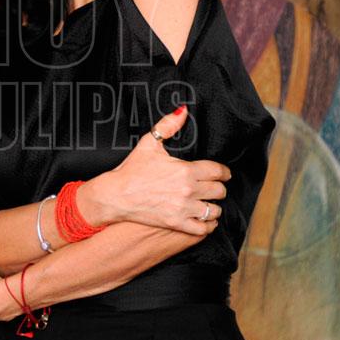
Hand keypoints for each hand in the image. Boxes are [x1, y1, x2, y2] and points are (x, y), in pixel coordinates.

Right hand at [101, 105, 231, 234]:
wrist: (116, 195)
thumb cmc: (131, 170)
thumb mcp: (149, 143)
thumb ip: (168, 125)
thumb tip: (183, 110)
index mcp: (186, 170)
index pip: (218, 171)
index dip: (223, 172)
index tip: (223, 173)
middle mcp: (188, 190)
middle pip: (220, 191)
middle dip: (218, 188)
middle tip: (213, 187)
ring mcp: (184, 208)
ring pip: (214, 210)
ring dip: (214, 206)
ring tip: (208, 203)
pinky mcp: (177, 224)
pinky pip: (203, 228)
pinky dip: (207, 225)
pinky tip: (204, 219)